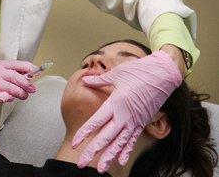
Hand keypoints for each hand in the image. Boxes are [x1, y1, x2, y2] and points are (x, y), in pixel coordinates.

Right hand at [0, 60, 37, 123]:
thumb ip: (9, 76)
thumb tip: (28, 78)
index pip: (14, 63)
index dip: (26, 67)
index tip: (36, 72)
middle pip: (13, 75)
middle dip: (25, 83)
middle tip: (32, 89)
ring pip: (10, 86)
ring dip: (20, 92)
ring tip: (24, 96)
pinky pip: (2, 96)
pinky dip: (9, 98)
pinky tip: (10, 99)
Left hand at [71, 51, 181, 172]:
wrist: (163, 75)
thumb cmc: (139, 72)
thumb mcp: (117, 74)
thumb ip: (99, 80)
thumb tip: (85, 79)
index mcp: (116, 103)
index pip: (97, 122)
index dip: (85, 133)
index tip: (75, 143)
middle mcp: (125, 116)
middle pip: (106, 137)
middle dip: (93, 150)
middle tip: (81, 162)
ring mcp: (135, 121)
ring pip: (120, 143)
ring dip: (109, 156)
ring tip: (100, 168)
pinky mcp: (142, 122)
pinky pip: (133, 139)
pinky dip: (126, 150)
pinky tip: (120, 160)